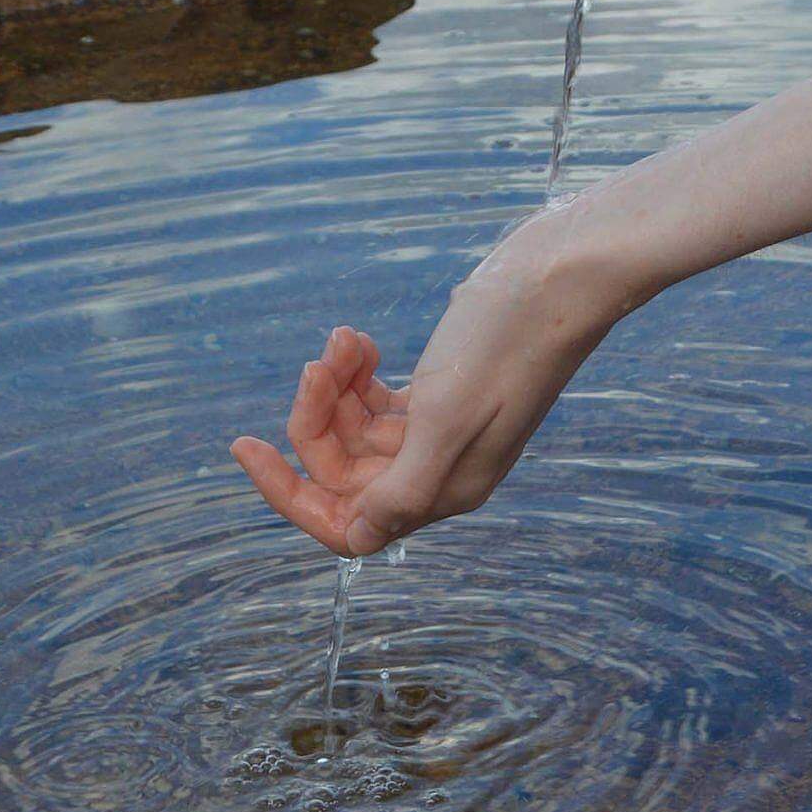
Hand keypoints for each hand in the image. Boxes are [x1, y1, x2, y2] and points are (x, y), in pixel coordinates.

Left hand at [230, 210, 636, 556]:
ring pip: (357, 428)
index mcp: (445, 488)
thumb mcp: (450, 415)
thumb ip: (401, 485)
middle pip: (344, 469)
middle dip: (317, 416)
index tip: (248, 448)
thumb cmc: (509, 340)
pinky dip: (357, 372)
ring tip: (345, 339)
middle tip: (319, 360)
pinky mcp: (443, 389)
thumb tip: (357, 538)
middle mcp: (440, 467)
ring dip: (336, 385)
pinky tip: (360, 339)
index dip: (292, 495)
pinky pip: (376, 398)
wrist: (563, 273)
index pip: (349, 523)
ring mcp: (441, 427)